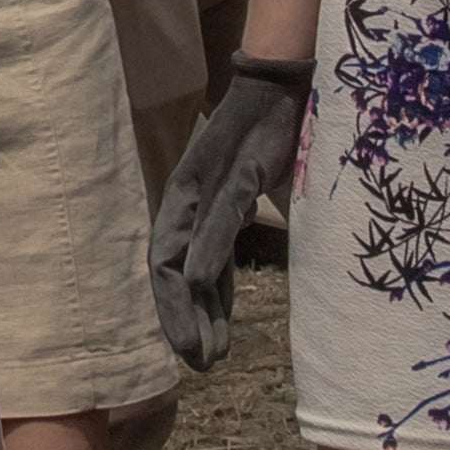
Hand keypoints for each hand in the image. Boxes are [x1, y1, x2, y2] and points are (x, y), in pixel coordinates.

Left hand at [149, 56, 306, 366]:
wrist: (283, 84)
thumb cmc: (268, 144)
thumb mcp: (247, 201)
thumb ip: (231, 236)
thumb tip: (227, 280)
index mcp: (192, 205)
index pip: (173, 269)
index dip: (183, 315)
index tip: (200, 356)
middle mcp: (188, 196)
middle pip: (165, 267)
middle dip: (177, 320)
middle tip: (195, 364)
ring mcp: (207, 182)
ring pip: (181, 251)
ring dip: (185, 303)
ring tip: (194, 347)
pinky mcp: (233, 168)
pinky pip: (216, 218)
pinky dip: (205, 253)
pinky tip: (199, 285)